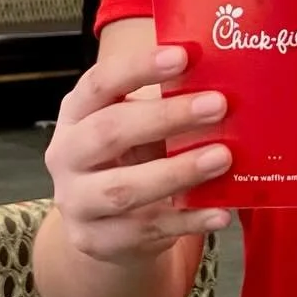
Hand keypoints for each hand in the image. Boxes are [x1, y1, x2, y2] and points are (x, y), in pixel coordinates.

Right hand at [45, 46, 232, 264]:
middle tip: (218, 105)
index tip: (183, 55)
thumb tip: (229, 74)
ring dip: (177, 172)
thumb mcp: (137, 122)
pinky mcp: (95, 241)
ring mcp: (77, 202)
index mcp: (77, 113)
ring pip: (124, 189)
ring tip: (223, 158)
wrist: (104, 223)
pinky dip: (187, 221)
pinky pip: (145, 232)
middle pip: (109, 132)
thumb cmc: (132, 153)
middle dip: (165, 117)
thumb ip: (168, 100)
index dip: (138, 67)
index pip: (100, 83)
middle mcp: (67, 155)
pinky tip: (221, 211)